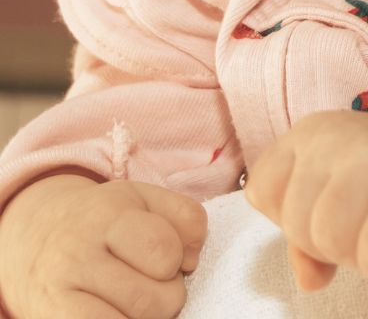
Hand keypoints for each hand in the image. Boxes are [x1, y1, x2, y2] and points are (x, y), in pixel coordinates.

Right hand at [0, 173, 206, 318]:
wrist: (36, 235)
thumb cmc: (105, 219)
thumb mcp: (146, 199)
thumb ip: (185, 218)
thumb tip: (191, 262)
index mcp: (109, 213)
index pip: (164, 250)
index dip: (178, 260)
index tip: (169, 259)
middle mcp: (78, 253)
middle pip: (153, 301)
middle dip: (168, 298)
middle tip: (152, 285)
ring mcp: (61, 291)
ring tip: (134, 301)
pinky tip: (120, 313)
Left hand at [244, 86, 367, 285]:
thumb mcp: (339, 188)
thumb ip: (306, 230)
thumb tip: (309, 279)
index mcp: (312, 131)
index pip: (263, 192)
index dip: (290, 215)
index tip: (330, 203)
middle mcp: (339, 138)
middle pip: (299, 225)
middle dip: (330, 241)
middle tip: (367, 217)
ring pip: (332, 244)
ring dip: (359, 252)